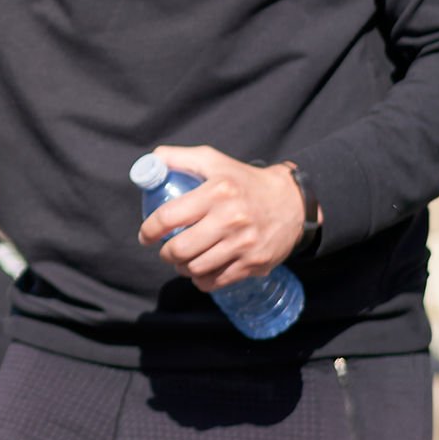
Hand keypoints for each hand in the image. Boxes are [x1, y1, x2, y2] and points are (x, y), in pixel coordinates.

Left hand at [136, 150, 304, 287]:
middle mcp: (231, 219)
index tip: (146, 235)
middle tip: (165, 250)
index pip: (169, 216)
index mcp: (217, 192)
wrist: (293, 203)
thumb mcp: (214, 160)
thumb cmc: (245, 181)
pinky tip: (200, 271)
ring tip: (181, 260)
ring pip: (197, 268)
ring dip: (182, 268)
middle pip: (180, 249)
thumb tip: (151, 161)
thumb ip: (179, 158)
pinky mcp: (254, 264)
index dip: (150, 229)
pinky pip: (217, 281)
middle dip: (165, 253)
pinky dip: (202, 280)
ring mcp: (244, 244)